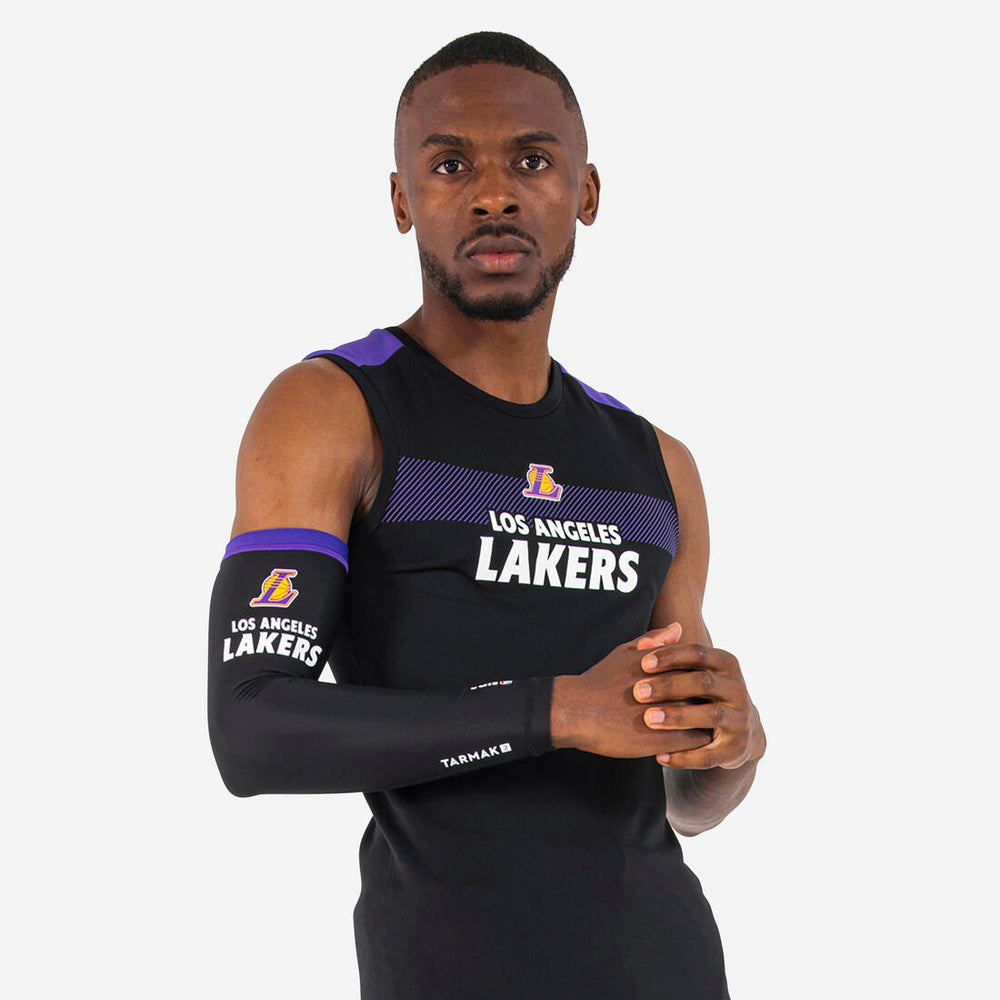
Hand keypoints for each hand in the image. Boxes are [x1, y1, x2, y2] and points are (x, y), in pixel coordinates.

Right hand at [550, 623, 713, 758]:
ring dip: (707, 720)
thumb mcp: (626, 653)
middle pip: (705, 693)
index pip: (700, 669)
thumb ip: (654, 640)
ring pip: (703, 718)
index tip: (705, 684)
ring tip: (707, 724)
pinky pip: (692, 742)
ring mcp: (666, 715)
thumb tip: (678, 628)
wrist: (578, 710)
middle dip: (710, 699)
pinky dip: (697, 741)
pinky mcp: (661, 740)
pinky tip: (693, 740)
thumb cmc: (600, 680)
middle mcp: (669, 689)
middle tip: (712, 706)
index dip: (704, 677)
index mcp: (663, 666)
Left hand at [632, 630, 764, 768]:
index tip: (643, 662)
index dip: (671, 656)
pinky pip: (710, 754)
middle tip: (638, 691)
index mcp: (726, 664)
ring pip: (710, 715)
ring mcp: (740, 719)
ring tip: (648, 719)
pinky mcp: (736, 748)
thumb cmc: (703, 692)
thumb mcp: (692, 671)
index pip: (698, 652)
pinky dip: (684, 756)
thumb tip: (644, 642)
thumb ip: (668, 655)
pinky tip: (659, 757)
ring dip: (678, 717)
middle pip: (704, 682)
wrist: (739, 730)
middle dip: (670, 686)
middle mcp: (738, 689)